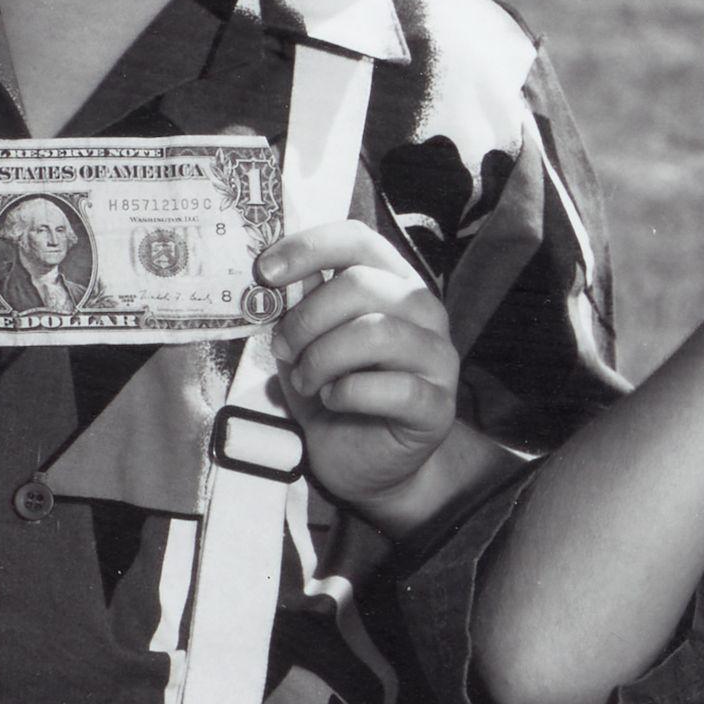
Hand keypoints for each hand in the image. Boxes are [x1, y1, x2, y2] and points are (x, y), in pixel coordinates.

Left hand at [258, 217, 464, 513]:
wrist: (367, 462)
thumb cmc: (337, 393)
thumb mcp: (307, 343)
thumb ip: (299, 306)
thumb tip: (273, 278)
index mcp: (394, 285)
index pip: (358, 240)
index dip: (308, 248)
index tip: (264, 274)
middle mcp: (425, 313)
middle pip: (362, 285)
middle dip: (307, 319)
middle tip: (284, 349)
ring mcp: (438, 358)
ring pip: (377, 332)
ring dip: (324, 359)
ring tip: (308, 381)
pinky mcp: (438, 405)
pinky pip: (391, 388)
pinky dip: (348, 394)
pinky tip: (334, 401)